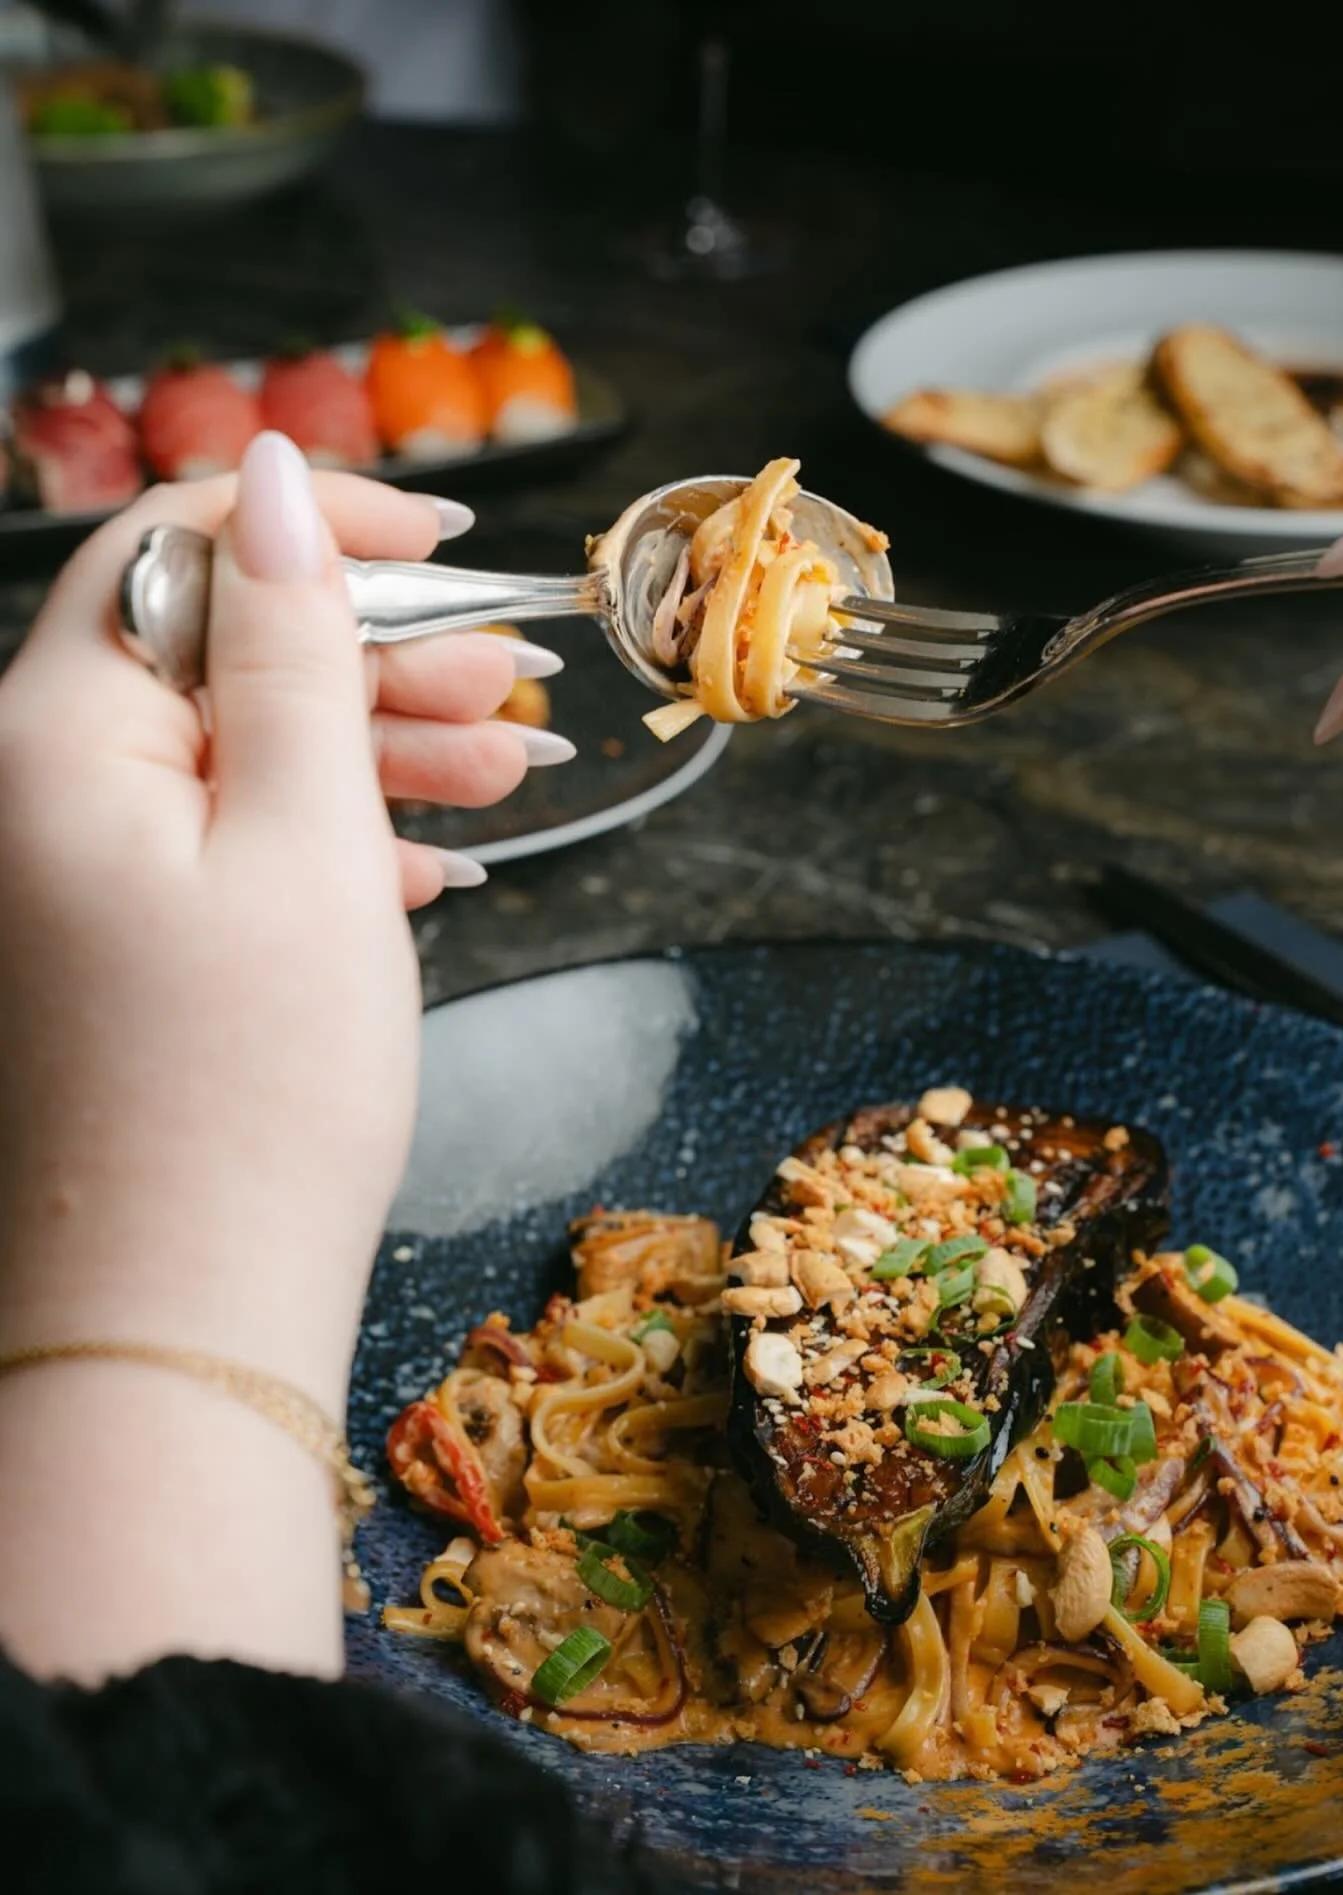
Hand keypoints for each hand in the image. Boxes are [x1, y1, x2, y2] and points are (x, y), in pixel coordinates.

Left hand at [0, 437, 535, 1679]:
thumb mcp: (303, 842)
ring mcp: (58, 884)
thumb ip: (294, 649)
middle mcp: (26, 794)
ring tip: (508, 768)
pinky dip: (318, 842)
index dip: (315, 525)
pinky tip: (418, 868)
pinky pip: (212, 855)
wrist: (173, 1332)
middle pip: (208, 654)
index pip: (172, 550)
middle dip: (367, 653)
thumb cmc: (248, 1096)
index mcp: (50, 737)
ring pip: (225, 758)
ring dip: (366, 750)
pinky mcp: (101, 959)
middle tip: (509, 681)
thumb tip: (277, 482)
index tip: (447, 544)